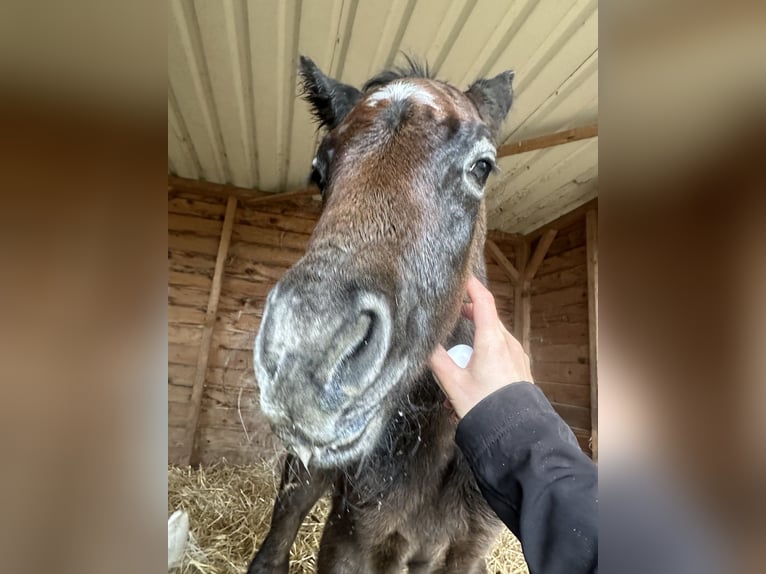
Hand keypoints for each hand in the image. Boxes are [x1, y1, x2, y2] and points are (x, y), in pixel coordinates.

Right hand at [429, 276, 532, 418]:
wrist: (515, 433)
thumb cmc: (485, 407)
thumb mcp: (453, 383)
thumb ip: (436, 359)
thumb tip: (422, 343)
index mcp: (492, 339)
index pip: (483, 300)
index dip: (471, 285)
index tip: (460, 275)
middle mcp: (508, 343)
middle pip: (488, 318)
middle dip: (469, 314)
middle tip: (453, 313)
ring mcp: (517, 356)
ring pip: (494, 337)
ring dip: (476, 339)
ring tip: (459, 356)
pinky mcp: (520, 369)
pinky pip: (501, 353)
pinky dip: (486, 354)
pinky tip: (473, 374)